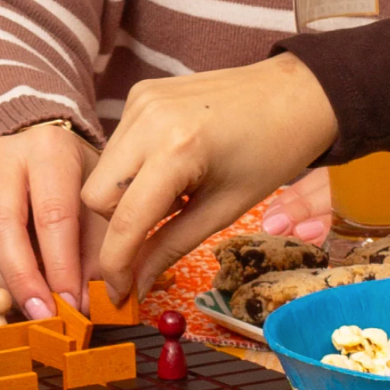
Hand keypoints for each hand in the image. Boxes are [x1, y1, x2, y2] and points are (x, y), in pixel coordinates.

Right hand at [0, 123, 106, 318]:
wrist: (49, 160)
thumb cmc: (81, 188)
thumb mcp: (101, 213)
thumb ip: (96, 258)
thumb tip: (79, 306)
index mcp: (48, 150)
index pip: (52, 215)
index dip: (60, 268)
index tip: (70, 305)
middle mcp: (3, 157)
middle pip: (2, 227)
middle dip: (23, 281)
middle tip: (42, 316)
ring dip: (1, 287)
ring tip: (27, 312)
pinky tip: (8, 301)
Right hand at [82, 54, 337, 300]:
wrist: (292, 94)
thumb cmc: (270, 155)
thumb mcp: (221, 212)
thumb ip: (169, 248)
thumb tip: (135, 286)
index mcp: (175, 149)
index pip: (123, 221)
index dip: (116, 266)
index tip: (119, 295)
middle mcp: (147, 119)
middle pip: (96, 197)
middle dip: (117, 229)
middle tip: (154, 236)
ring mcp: (140, 102)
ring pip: (102, 174)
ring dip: (125, 201)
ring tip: (171, 198)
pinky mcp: (140, 94)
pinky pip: (117, 150)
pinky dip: (133, 174)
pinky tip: (170, 173)